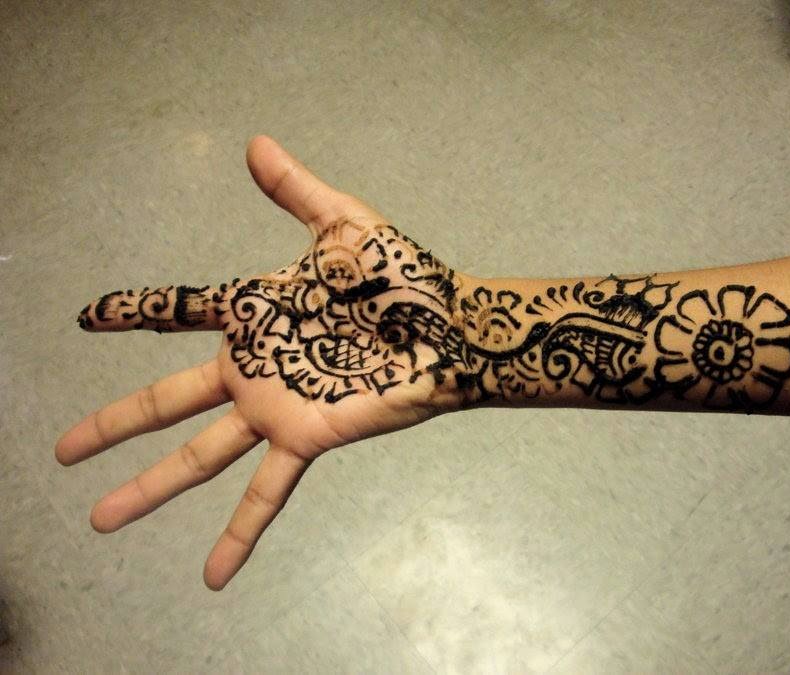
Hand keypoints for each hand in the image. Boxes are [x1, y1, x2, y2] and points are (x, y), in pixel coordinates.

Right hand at [56, 136, 470, 589]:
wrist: (453, 326)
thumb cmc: (405, 277)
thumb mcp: (343, 224)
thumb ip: (295, 190)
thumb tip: (254, 142)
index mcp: (256, 312)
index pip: (177, 311)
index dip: (132, 313)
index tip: (88, 318)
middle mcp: (255, 366)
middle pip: (166, 399)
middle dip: (114, 424)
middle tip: (62, 450)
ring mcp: (276, 407)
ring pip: (197, 455)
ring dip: (148, 489)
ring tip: (99, 521)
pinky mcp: (308, 437)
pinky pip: (265, 493)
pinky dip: (240, 535)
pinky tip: (213, 576)